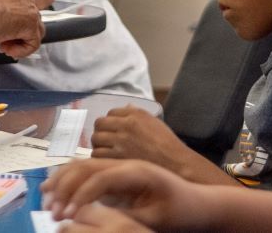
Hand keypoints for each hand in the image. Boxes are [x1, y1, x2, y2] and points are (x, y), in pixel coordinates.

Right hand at [0, 0, 42, 57]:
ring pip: (35, 31)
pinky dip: (22, 51)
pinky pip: (34, 43)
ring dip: (21, 43)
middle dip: (17, 35)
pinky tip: (8, 50)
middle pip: (31, 20)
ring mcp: (30, 9)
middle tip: (2, 43)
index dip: (13, 25)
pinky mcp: (30, 24)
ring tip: (5, 47)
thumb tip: (4, 28)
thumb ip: (1, 13)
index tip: (1, 33)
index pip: (22, 9)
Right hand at [42, 159, 215, 230]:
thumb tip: (93, 219)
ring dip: (63, 180)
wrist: (200, 203)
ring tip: (46, 198)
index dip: (79, 195)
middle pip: (86, 166)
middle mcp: (127, 163)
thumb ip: (124, 218)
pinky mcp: (120, 173)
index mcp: (137, 171)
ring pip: (84, 165)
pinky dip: (71, 179)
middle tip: (50, 209)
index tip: (67, 214)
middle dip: (64, 187)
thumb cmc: (181, 212)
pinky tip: (58, 190)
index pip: (98, 177)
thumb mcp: (155, 220)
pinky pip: (90, 170)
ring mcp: (122, 165)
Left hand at [91, 107, 219, 182]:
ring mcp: (120, 141)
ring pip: (96, 139)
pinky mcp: (116, 157)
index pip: (111, 112)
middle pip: (100, 123)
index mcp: (136, 114)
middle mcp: (126, 124)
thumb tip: (125, 107)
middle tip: (106, 141)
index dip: (111, 122)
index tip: (113, 130)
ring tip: (107, 152)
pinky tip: (108, 162)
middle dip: (101, 132)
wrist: (175, 164)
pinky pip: (97, 154)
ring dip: (99, 145)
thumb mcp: (154, 122)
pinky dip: (100, 158)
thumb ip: (137, 114)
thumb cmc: (167, 145)